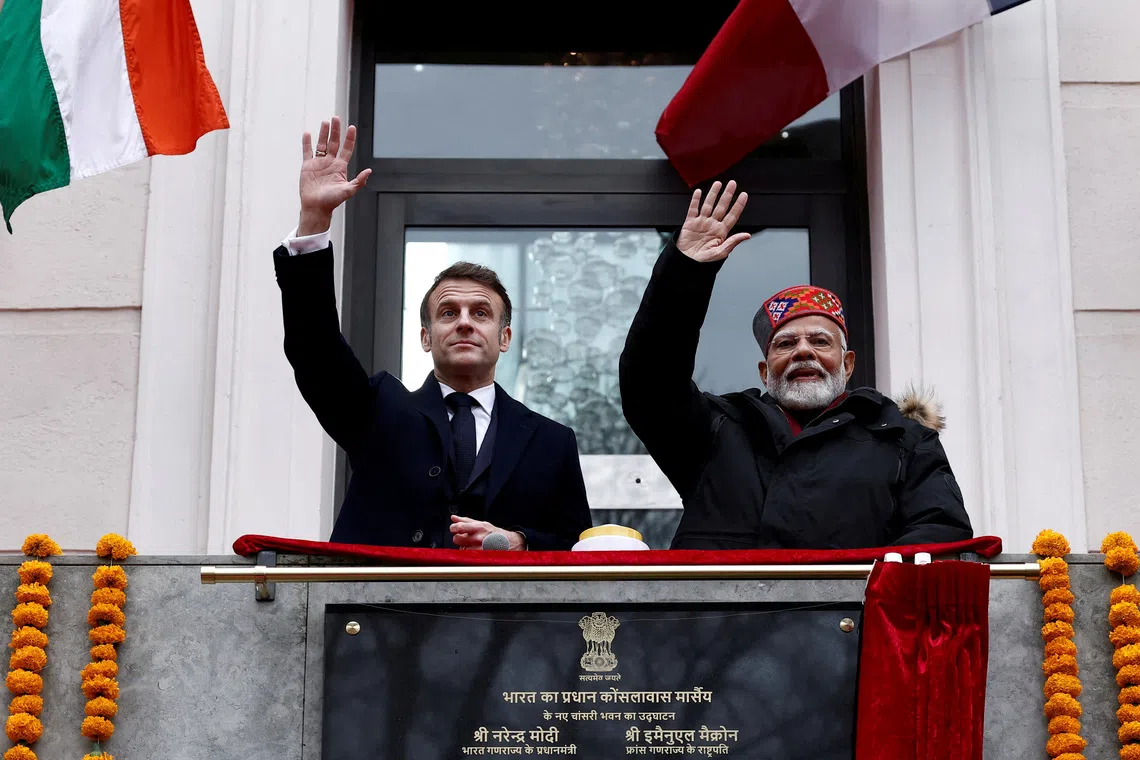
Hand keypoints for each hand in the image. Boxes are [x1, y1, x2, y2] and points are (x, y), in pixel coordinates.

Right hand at [297, 116, 371, 235]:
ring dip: (323, 133)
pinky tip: (308, 133)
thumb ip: (359, 181)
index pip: (347, 149)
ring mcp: (319, 163)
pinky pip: (307, 151)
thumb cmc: (332, 201)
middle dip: (336, 131)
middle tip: (336, 118)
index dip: (350, 139)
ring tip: (325, 122)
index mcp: (340, 167)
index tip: (352, 127)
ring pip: (322, 144)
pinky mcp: (308, 166)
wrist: (316, 207)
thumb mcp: (347, 191)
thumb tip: (369, 171)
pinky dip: (307, 143)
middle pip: (334, 143)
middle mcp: (330, 163)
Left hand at [450, 515, 525, 550]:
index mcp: (478, 527)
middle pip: (457, 539)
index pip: (460, 527)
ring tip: (470, 545)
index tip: (453, 529)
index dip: (453, 528)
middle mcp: (479, 537)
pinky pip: (469, 556)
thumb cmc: (493, 532)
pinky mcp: (482, 556)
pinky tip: (474, 551)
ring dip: (464, 547)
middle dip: (458, 539)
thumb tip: (453, 518)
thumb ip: (466, 521)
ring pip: (462, 549)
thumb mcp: (481, 523)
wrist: (510, 542)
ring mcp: (480, 548)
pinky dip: (469, 554)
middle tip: (463, 538)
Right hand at [676, 180, 749, 262]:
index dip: (738, 205)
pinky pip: (693, 209)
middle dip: (727, 195)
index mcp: (721, 232)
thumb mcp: (720, 253)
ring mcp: (701, 223)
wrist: (686, 263)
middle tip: (733, 183)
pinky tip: (699, 192)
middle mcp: (712, 225)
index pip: (732, 215)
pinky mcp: (690, 223)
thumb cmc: (703, 261)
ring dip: (713, 194)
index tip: (744, 195)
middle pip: (721, 207)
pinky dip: (695, 201)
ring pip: (708, 205)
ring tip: (718, 184)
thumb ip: (732, 242)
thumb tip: (747, 235)